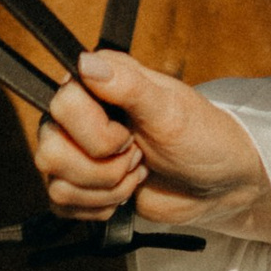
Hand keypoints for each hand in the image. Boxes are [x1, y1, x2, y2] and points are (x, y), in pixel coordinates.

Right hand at [35, 51, 270, 245]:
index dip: (96, 133)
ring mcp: (76, 153)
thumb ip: (127, 85)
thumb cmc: (203, 137)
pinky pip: (62, 207)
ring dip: (107, 190)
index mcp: (94, 83)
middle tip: (137, 156)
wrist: (220, 183)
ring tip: (137, 173)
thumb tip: (85, 62)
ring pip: (56, 184)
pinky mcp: (81, 187)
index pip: (60, 106)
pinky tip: (125, 195)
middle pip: (49, 152)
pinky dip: (100, 208)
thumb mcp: (170, 110)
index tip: (130, 134)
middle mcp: (77, 115)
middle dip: (104, 169)